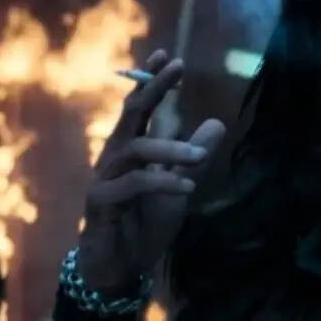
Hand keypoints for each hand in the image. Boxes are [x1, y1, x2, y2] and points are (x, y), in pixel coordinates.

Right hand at [76, 49, 226, 293]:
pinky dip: (162, 182)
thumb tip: (218, 123)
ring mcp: (104, 178)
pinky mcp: (102, 202)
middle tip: (177, 68)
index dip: (151, 80)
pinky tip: (187, 187)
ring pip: (136, 148)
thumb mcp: (179, 188)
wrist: (121, 267)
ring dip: (171, 148)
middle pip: (131, 113)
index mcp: (130, 149)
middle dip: (153, 88)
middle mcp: (113, 156)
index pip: (140, 107)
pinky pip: (133, 184)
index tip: (168, 54)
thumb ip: (194, 157)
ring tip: (198, 157)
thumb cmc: (144, 224)